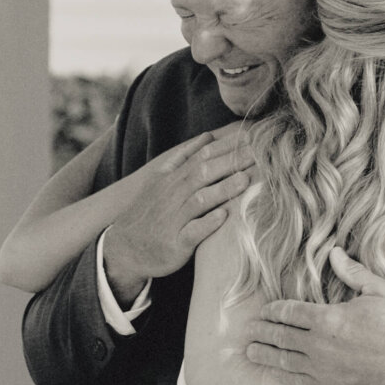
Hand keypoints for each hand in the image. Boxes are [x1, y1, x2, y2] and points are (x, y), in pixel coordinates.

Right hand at [104, 126, 254, 304]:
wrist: (124, 248)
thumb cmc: (151, 212)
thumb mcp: (161, 180)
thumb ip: (185, 157)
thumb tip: (208, 136)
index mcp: (173, 178)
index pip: (202, 156)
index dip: (227, 146)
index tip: (252, 137)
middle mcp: (173, 195)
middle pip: (204, 173)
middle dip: (232, 162)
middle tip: (260, 153)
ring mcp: (174, 219)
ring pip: (199, 200)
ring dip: (223, 189)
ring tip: (246, 180)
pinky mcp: (175, 243)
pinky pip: (192, 232)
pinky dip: (207, 223)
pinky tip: (224, 216)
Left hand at [246, 247, 384, 384]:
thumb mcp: (379, 291)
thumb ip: (353, 273)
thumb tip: (334, 252)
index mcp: (328, 318)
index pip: (290, 312)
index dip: (274, 311)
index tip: (264, 311)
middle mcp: (319, 345)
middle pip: (281, 336)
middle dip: (263, 332)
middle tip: (249, 330)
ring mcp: (322, 369)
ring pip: (284, 360)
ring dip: (264, 355)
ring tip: (250, 351)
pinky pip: (297, 382)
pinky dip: (281, 376)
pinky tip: (273, 373)